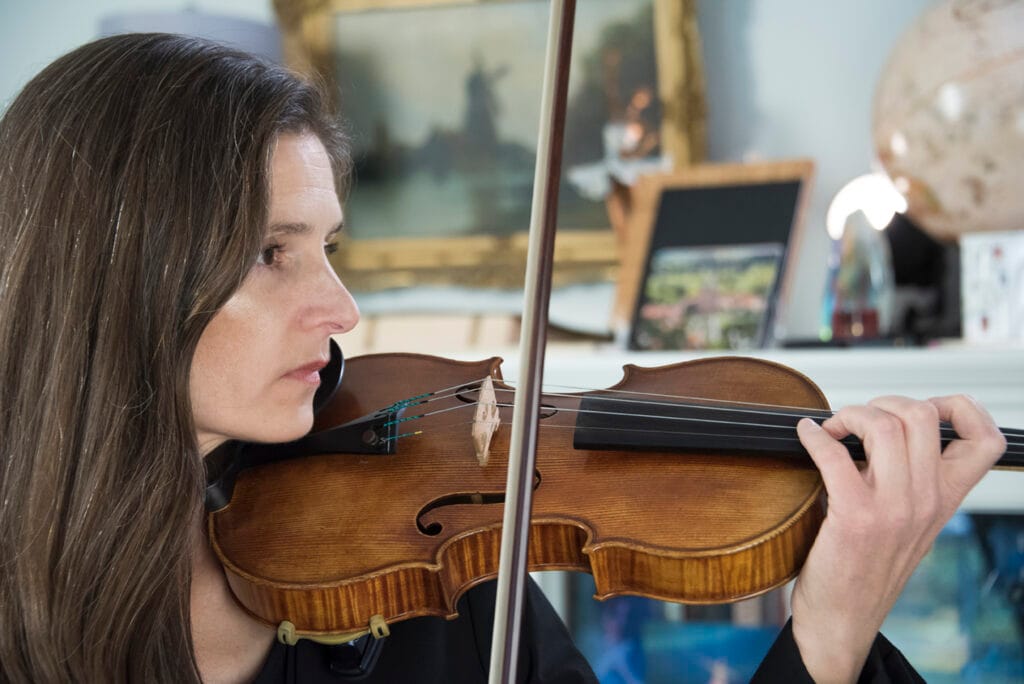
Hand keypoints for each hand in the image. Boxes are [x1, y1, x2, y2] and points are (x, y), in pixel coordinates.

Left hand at [790, 394, 1005, 682]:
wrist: (844, 619)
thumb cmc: (867, 567)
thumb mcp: (909, 522)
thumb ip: (910, 480)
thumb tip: (883, 424)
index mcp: (946, 500)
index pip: (986, 440)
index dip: (960, 408)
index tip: (922, 407)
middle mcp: (928, 501)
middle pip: (923, 415)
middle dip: (884, 401)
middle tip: (859, 419)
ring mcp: (893, 509)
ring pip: (884, 425)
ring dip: (850, 414)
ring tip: (834, 429)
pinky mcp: (855, 517)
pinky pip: (836, 454)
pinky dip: (815, 436)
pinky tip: (807, 436)